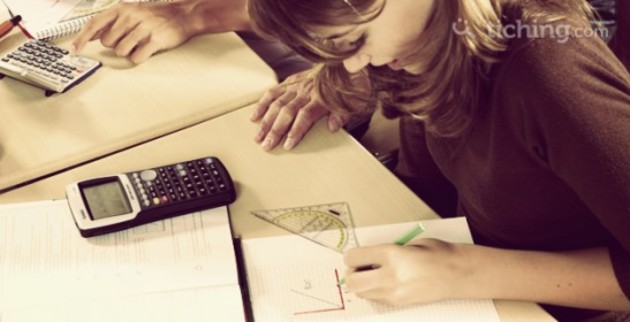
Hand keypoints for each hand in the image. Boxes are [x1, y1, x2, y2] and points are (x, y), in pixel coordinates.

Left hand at [72, 2, 195, 63]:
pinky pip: (136, 58)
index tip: (75, 49)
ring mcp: (143, 28)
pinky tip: (147, 50)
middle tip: (130, 40)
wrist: (183, 16)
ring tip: (140, 44)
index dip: (82, 38)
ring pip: (121, 51)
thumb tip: (91, 34)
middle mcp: (130, 16)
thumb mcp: (131, 13)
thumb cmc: (156, 16)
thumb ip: (111, 22)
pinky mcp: (154, 40)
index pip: (94, 24)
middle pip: (108, 42)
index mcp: (122, 9)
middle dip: (116, 45)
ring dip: (129, 52)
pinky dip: (140, 57)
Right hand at [250, 69, 348, 150]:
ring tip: (258, 136)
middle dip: (275, 130)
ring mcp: (297, 84)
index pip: (304, 116)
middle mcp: (306, 90)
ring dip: (266, 121)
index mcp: (321, 98)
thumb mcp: (352, 103)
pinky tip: (255, 116)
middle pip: (287, 112)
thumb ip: (341, 116)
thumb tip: (332, 127)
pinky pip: (274, 91)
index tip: (287, 144)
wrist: (347, 63)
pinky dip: (263, 103)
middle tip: (267, 145)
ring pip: (277, 103)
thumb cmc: (348, 87)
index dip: (295, 131)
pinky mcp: (291, 80)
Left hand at [342, 239, 462, 305]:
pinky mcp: (400, 303)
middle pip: (352, 281)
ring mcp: (395, 293)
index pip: (355, 258)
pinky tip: (385, 281)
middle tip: (358, 266)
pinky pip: (376, 298)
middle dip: (351, 273)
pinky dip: (373, 290)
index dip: (351, 256)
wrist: (458, 273)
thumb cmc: (438, 253)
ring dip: (361, 283)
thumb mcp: (408, 243)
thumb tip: (368, 257)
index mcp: (392, 255)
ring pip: (362, 293)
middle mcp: (391, 276)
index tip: (355, 254)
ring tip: (373, 274)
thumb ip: (386, 250)